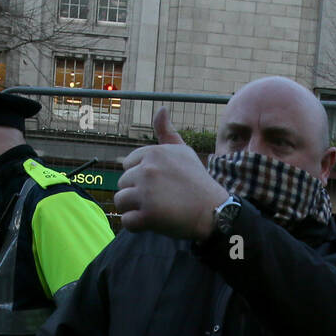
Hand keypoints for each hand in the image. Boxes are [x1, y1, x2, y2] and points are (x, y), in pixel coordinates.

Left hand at [114, 107, 228, 239]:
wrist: (215, 211)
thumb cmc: (198, 183)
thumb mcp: (183, 152)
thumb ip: (168, 133)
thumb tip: (161, 109)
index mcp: (153, 153)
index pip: (127, 166)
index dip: (141, 178)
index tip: (160, 184)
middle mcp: (147, 170)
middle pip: (122, 184)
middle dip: (136, 194)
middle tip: (160, 200)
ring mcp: (147, 193)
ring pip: (121, 202)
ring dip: (134, 210)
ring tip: (154, 211)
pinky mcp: (148, 216)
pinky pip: (127, 222)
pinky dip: (137, 226)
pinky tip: (153, 223)